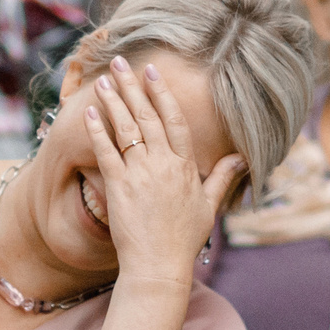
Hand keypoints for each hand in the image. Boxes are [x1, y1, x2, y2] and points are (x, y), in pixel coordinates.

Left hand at [82, 55, 247, 281]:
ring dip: (114, 100)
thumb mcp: (209, 207)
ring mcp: (141, 174)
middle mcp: (163, 164)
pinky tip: (89, 110)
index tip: (152, 73)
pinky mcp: (119, 186)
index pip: (174, 121)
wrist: (159, 266)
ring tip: (104, 79)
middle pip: (147, 116)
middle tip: (121, 63)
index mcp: (185, 167)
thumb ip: (222, 178)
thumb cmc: (183, 240)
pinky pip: (105, 151)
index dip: (162, 94)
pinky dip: (96, 129)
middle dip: (133, 87)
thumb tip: (240, 158)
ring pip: (126, 128)